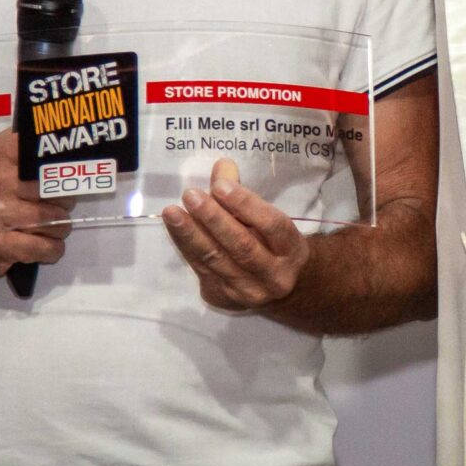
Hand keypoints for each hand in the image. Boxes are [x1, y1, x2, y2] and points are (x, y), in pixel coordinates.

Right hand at [0, 130, 70, 278]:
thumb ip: (19, 149)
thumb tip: (61, 143)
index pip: (38, 151)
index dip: (60, 163)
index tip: (68, 171)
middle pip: (53, 188)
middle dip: (64, 200)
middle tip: (59, 205)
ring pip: (54, 220)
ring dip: (60, 226)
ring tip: (53, 227)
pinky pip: (44, 247)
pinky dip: (53, 248)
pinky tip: (48, 246)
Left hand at [162, 158, 312, 311]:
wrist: (281, 288)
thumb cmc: (273, 244)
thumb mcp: (269, 219)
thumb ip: (243, 196)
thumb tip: (222, 167)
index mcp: (292, 249)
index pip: (272, 225)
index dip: (245, 204)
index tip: (220, 185)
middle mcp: (274, 275)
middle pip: (242, 246)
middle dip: (213, 219)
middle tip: (190, 196)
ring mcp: (248, 291)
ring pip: (216, 260)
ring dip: (191, 234)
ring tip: (172, 212)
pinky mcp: (224, 298)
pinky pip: (201, 269)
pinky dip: (185, 245)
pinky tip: (175, 227)